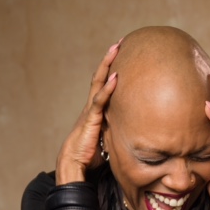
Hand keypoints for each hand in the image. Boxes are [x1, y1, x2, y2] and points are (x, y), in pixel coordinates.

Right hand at [55, 40, 120, 183]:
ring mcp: (90, 111)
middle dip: (109, 60)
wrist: (74, 165)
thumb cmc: (89, 156)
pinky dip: (107, 88)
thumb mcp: (108, 140)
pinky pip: (99, 101)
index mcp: (95, 111)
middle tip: (119, 43)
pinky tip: (115, 77)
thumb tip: (135, 133)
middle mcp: (91, 107)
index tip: (121, 57)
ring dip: (107, 65)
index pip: (103, 86)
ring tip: (116, 48)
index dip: (110, 70)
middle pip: (100, 77)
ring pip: (98, 83)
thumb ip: (117, 131)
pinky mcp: (90, 120)